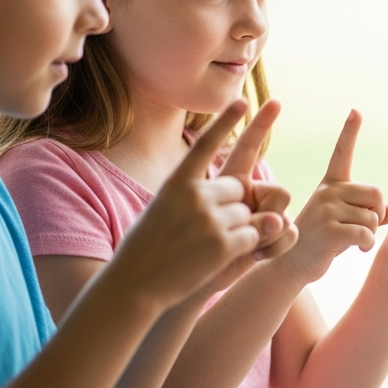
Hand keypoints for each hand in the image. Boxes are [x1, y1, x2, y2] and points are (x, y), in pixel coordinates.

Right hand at [111, 100, 271, 309]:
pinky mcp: (224, 245)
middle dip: (234, 204)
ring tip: (206, 245)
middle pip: (240, 187)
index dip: (225, 122)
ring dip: (239, 228)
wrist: (134, 286)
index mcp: (176, 183)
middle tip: (205, 228)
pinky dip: (246, 247)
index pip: (205, 145)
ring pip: (249, 213)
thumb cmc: (147, 248)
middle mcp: (195, 195)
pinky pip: (254, 236)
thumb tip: (248, 190)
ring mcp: (211, 219)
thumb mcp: (164, 209)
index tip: (243, 100)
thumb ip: (200, 196)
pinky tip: (219, 257)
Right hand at [287, 110, 387, 283]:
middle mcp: (328, 191)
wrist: (294, 264)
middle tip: (364, 228)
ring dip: (370, 234)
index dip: (349, 132)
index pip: (341, 153)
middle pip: (375, 194)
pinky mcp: (329, 229)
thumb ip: (370, 214)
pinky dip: (367, 245)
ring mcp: (326, 209)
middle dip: (377, 215)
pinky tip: (357, 250)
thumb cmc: (324, 243)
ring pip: (372, 218)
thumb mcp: (347, 223)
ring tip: (354, 242)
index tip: (355, 111)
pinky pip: (366, 233)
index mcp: (331, 185)